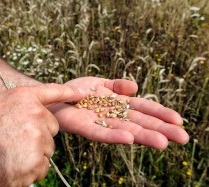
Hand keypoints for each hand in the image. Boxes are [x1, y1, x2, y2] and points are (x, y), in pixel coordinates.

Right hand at [0, 83, 80, 185]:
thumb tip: (37, 112)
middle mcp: (35, 115)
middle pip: (51, 128)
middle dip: (39, 136)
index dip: (67, 92)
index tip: (79, 93)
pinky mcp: (36, 161)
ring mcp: (37, 138)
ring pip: (47, 150)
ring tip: (9, 155)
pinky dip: (30, 170)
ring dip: (34, 155)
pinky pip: (42, 167)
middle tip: (16, 142)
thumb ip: (20, 106)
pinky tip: (11, 167)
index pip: (53, 92)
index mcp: (24, 98)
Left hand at [50, 77, 188, 149]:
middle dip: (160, 129)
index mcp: (117, 103)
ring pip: (124, 130)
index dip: (160, 113)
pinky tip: (128, 139)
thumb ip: (116, 85)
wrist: (53, 96)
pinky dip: (114, 136)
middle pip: (139, 122)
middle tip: (182, 138)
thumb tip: (134, 88)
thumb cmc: (76, 90)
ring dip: (142, 136)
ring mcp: (99, 122)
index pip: (142, 108)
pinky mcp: (84, 126)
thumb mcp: (98, 83)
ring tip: (161, 143)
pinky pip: (100, 132)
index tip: (178, 120)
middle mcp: (112, 115)